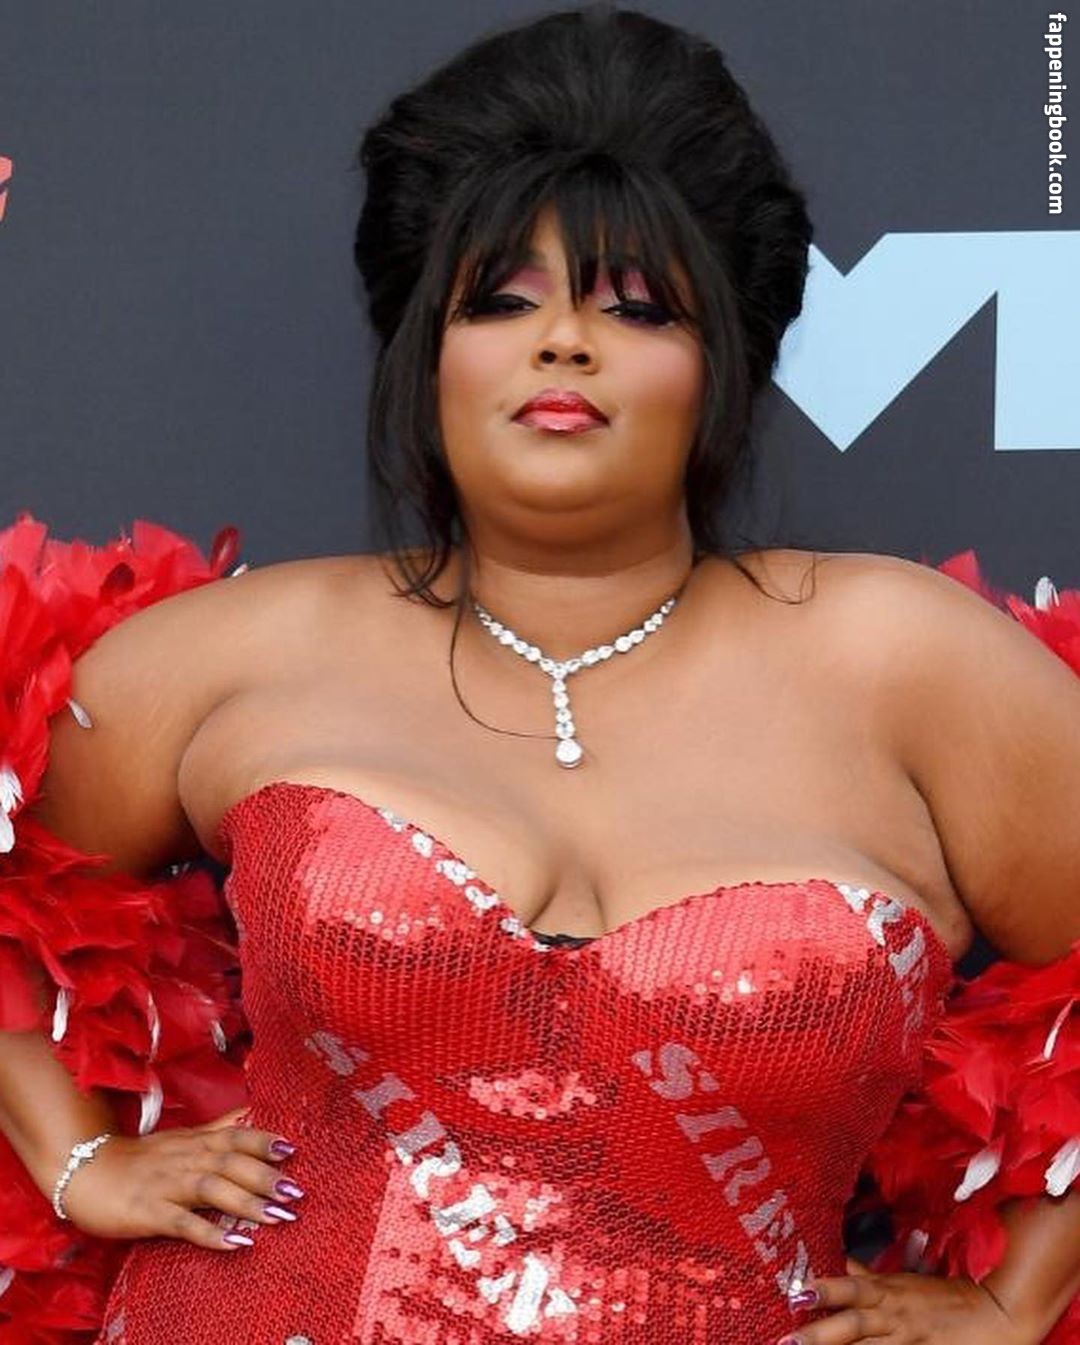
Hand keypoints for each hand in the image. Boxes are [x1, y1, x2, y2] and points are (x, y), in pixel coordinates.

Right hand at [58, 1107, 302, 1250]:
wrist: (84, 1172)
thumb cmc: (141, 1158)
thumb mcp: (182, 1138)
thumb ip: (218, 1129)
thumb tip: (253, 1112)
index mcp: (195, 1141)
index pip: (235, 1136)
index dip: (263, 1141)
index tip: (294, 1150)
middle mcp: (185, 1159)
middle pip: (230, 1162)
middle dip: (265, 1176)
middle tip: (297, 1192)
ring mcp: (166, 1185)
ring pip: (211, 1189)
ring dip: (247, 1202)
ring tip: (278, 1217)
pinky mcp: (148, 1213)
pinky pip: (182, 1223)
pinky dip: (210, 1232)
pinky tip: (234, 1243)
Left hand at [778, 1255, 1037, 1344]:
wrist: (992, 1316)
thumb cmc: (941, 1296)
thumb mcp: (900, 1281)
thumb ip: (868, 1277)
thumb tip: (840, 1263)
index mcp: (886, 1292)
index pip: (851, 1287)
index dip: (825, 1291)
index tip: (795, 1294)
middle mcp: (892, 1318)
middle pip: (852, 1328)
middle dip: (819, 1336)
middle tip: (787, 1342)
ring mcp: (906, 1343)